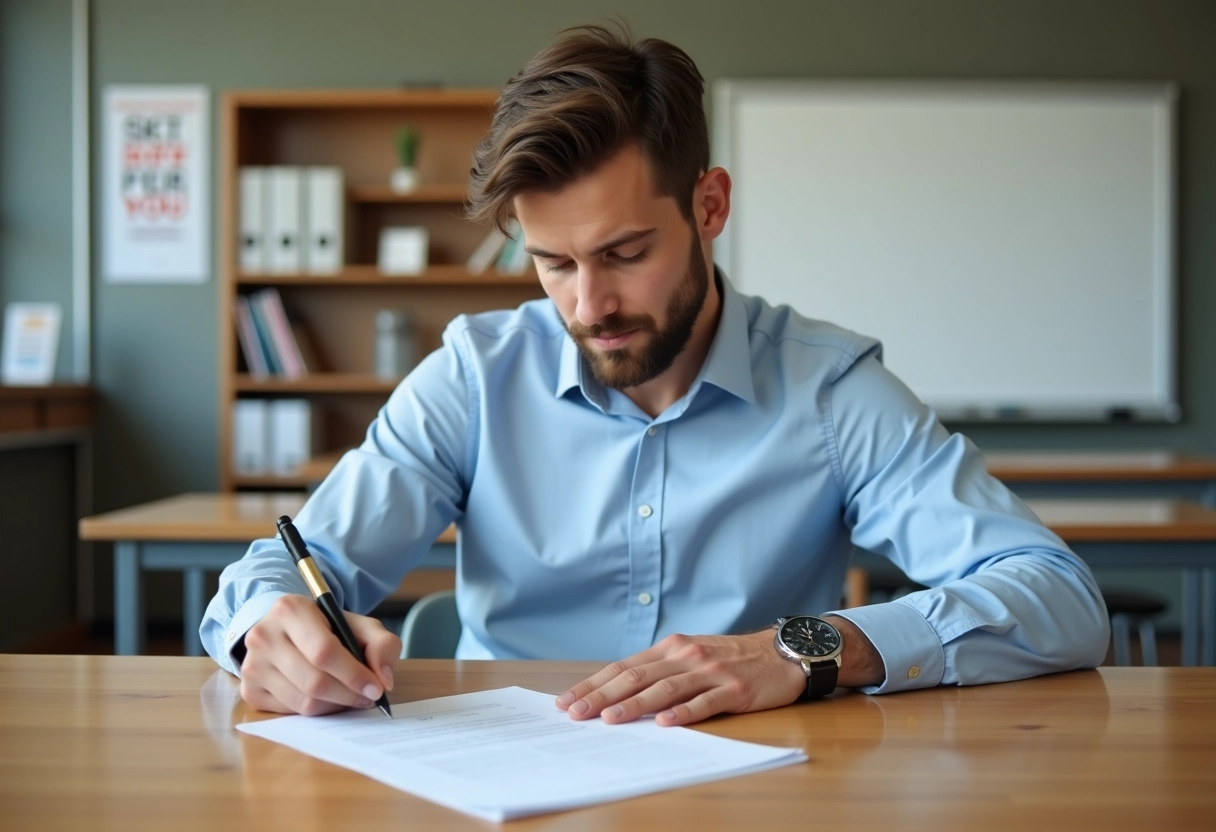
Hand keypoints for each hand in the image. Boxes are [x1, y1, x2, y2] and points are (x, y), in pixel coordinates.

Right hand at [238, 593, 400, 715]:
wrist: (287, 631)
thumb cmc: (327, 628)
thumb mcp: (359, 625)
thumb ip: (381, 644)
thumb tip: (383, 679)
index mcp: (290, 609)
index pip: (324, 651)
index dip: (354, 674)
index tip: (377, 688)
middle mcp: (263, 636)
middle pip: (314, 681)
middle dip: (349, 695)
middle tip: (368, 697)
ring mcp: (252, 665)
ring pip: (303, 702)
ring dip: (335, 706)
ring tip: (351, 697)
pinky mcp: (249, 690)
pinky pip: (290, 712)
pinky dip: (316, 711)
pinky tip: (328, 699)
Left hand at [554, 630, 807, 726]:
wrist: (780, 654)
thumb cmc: (730, 659)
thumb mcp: (690, 656)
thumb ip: (660, 671)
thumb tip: (617, 693)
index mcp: (671, 648)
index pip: (623, 667)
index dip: (593, 684)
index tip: (567, 701)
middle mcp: (686, 656)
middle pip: (636, 677)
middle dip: (601, 696)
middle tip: (575, 714)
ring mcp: (710, 672)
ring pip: (665, 689)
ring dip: (634, 705)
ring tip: (610, 719)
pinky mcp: (734, 689)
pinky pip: (705, 703)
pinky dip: (684, 712)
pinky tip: (665, 723)